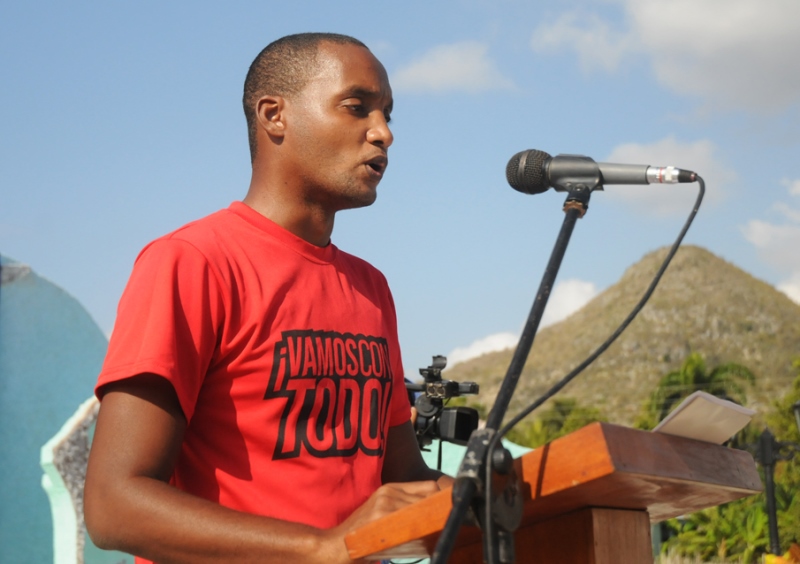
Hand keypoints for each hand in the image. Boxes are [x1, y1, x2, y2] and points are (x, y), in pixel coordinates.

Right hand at [322, 481, 441, 562]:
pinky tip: (425, 538)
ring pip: (424, 508)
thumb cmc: (361, 533)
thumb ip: (403, 506)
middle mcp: (390, 492)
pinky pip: (413, 520)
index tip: (449, 511)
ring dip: (434, 521)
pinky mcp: (383, 517)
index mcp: (391, 488)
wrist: (337, 545)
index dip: (442, 498)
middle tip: (449, 525)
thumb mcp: (382, 511)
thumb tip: (433, 514)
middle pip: (430, 496)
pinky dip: (423, 528)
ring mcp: (386, 503)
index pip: (429, 486)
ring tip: (438, 532)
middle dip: (441, 511)